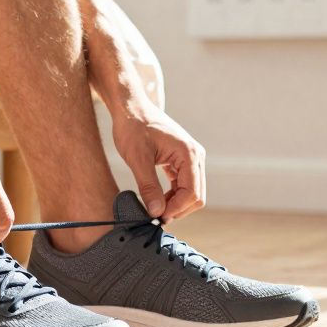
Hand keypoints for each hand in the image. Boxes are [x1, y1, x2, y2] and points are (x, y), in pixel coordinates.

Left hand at [111, 101, 205, 223]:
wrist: (130, 108)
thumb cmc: (133, 127)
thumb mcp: (137, 158)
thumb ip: (148, 186)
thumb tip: (156, 212)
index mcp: (189, 154)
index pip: (192, 192)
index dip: (175, 209)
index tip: (156, 217)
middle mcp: (195, 156)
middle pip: (196, 195)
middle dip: (177, 209)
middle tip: (154, 216)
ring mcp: (190, 158)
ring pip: (191, 192)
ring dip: (175, 204)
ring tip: (153, 209)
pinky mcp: (182, 160)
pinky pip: (183, 184)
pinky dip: (173, 195)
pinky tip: (157, 199)